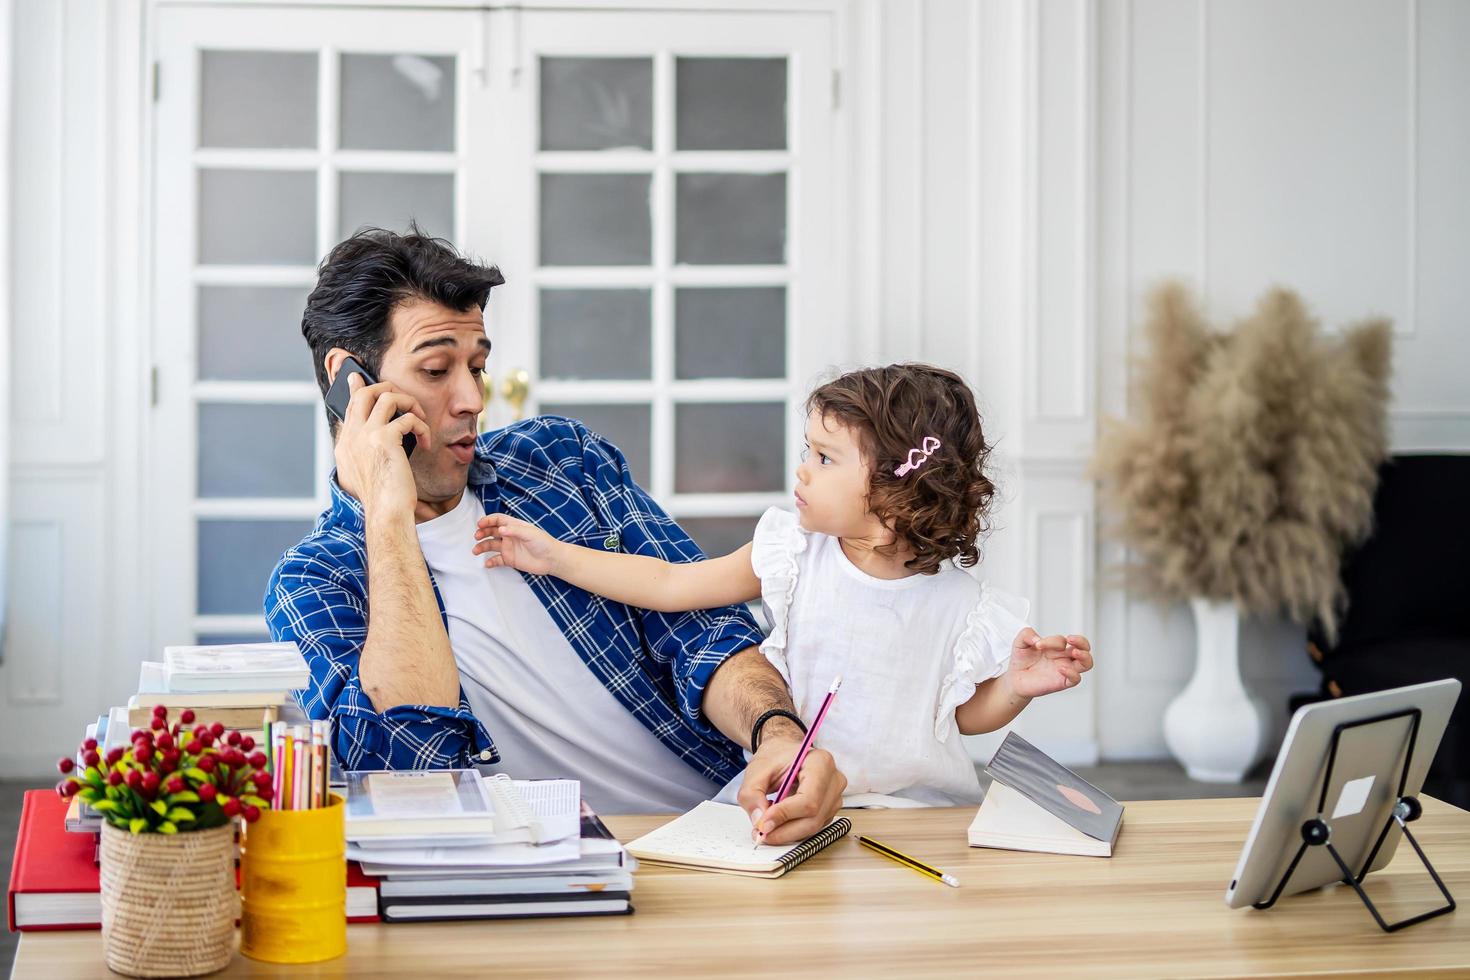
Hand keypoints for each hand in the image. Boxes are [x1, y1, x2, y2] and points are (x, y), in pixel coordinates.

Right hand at [333, 373, 430, 518]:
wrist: (386, 512)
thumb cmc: (382, 499)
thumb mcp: (361, 475)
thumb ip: (361, 453)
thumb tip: (373, 436)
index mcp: (345, 445)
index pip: (349, 408)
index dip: (356, 390)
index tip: (357, 377)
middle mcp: (351, 437)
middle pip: (364, 393)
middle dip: (387, 388)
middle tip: (404, 398)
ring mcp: (365, 435)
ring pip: (386, 396)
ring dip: (409, 403)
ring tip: (420, 419)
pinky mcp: (384, 439)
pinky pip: (408, 418)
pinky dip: (422, 427)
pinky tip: (426, 442)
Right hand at [473, 513, 563, 575]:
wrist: (552, 559)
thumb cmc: (544, 543)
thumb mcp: (530, 533)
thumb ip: (515, 531)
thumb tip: (500, 529)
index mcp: (514, 526)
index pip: (498, 520)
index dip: (488, 520)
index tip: (479, 524)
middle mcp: (509, 536)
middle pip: (491, 531)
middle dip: (482, 533)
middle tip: (477, 536)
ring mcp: (509, 548)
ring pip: (491, 545)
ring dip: (482, 547)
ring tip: (476, 551)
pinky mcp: (510, 560)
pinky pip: (496, 560)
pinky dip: (490, 561)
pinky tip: (487, 563)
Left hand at [736, 733, 846, 845]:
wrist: (784, 753)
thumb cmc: (775, 757)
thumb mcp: (756, 770)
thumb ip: (752, 794)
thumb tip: (759, 820)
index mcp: (820, 763)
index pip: (809, 799)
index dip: (785, 814)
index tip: (763, 822)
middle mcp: (834, 780)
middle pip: (813, 818)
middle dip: (784, 830)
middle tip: (760, 832)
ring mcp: (835, 796)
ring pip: (813, 827)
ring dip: (787, 832)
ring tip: (766, 824)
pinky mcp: (830, 809)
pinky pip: (813, 828)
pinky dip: (793, 830)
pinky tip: (779, 822)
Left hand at [1007, 628, 1093, 698]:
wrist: (1015, 678)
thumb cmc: (1022, 660)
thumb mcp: (1020, 642)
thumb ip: (1026, 634)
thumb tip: (1037, 639)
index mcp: (1057, 647)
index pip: (1062, 640)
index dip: (1052, 640)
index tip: (1038, 645)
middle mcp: (1063, 657)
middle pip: (1084, 647)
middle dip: (1081, 641)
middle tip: (1070, 639)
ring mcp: (1064, 669)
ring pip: (1087, 663)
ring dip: (1085, 656)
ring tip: (1075, 652)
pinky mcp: (1061, 682)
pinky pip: (1076, 679)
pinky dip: (1072, 673)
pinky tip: (1061, 669)